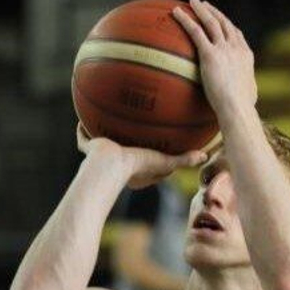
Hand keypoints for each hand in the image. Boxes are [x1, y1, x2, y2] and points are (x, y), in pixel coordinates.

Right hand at [76, 123, 207, 189]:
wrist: (109, 165)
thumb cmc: (138, 167)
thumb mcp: (165, 163)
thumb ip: (184, 160)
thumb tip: (205, 156)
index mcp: (136, 173)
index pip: (148, 166)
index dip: (156, 158)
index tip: (163, 148)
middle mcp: (118, 165)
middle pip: (126, 153)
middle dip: (130, 144)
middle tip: (137, 133)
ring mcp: (102, 157)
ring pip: (103, 144)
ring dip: (106, 135)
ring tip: (109, 121)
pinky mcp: (90, 148)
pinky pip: (84, 138)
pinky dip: (83, 129)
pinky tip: (84, 116)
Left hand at [171, 0, 257, 112]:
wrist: (237, 107)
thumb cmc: (242, 109)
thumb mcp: (247, 97)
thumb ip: (243, 93)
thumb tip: (241, 101)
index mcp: (246, 56)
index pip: (236, 35)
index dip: (227, 25)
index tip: (221, 19)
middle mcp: (236, 48)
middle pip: (224, 23)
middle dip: (214, 11)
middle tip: (204, 4)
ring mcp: (224, 49)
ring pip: (211, 22)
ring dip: (201, 9)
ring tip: (192, 1)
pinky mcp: (210, 54)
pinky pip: (195, 32)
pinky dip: (185, 19)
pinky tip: (175, 12)